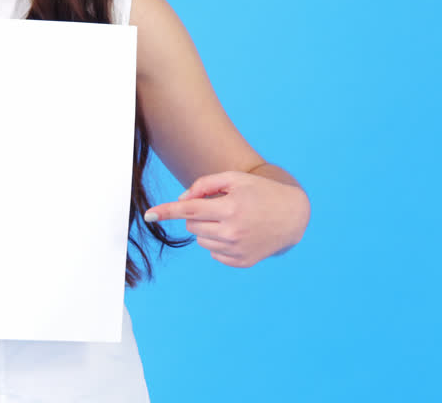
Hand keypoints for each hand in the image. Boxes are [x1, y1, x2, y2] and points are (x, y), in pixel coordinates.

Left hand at [144, 170, 309, 267]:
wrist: (292, 216)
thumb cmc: (260, 192)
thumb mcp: (235, 179)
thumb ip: (205, 184)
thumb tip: (181, 200)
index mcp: (230, 208)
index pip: (189, 210)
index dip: (167, 211)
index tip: (148, 215)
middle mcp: (233, 231)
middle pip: (192, 226)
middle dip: (198, 216)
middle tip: (219, 208)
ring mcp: (238, 249)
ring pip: (201, 241)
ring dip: (208, 229)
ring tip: (231, 220)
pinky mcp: (242, 262)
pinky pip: (214, 253)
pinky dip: (219, 243)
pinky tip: (237, 233)